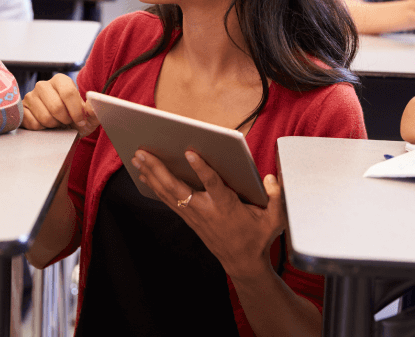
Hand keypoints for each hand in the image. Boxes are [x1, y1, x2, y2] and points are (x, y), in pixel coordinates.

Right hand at [22, 74, 98, 134]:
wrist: (60, 129)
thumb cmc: (75, 120)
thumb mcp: (88, 117)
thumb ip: (94, 110)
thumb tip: (93, 104)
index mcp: (60, 80)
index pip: (68, 93)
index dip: (76, 111)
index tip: (80, 120)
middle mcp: (43, 85)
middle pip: (56, 107)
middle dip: (65, 120)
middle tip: (67, 122)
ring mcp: (30, 96)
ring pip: (44, 117)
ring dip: (54, 125)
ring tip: (56, 122)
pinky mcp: (22, 109)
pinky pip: (33, 123)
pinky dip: (42, 129)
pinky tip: (45, 124)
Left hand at [133, 149, 283, 280]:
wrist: (244, 263)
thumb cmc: (258, 237)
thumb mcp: (274, 219)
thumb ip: (276, 197)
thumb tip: (271, 179)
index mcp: (226, 206)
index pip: (212, 184)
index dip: (201, 168)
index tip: (189, 152)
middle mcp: (206, 210)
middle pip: (177, 188)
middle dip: (159, 169)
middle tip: (143, 152)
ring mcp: (194, 215)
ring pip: (168, 193)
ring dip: (151, 175)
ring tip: (138, 157)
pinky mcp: (189, 219)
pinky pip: (168, 200)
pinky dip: (154, 186)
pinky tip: (144, 175)